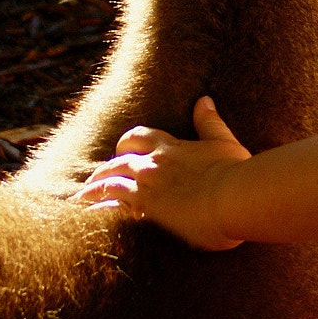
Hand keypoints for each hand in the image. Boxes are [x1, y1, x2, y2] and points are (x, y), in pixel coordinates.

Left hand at [75, 96, 252, 250]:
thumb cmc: (235, 172)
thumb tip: (204, 100)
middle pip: (118, 161)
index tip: (122, 150)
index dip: (127, 144)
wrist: (234, 198)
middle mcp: (153, 165)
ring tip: (81, 199)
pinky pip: (111, 210)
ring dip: (93, 190)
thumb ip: (210, 122)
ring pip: (108, 184)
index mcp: (171, 147)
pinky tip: (88, 218)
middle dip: (104, 169)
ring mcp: (146, 188)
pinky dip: (97, 212)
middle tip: (95, 179)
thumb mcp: (224, 142)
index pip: (139, 137)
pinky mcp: (144, 212)